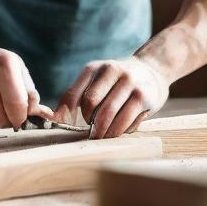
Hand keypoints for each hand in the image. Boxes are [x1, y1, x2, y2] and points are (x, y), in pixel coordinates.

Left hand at [53, 56, 169, 138]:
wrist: (152, 70)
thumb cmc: (117, 82)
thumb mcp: (97, 80)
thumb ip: (78, 96)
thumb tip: (54, 119)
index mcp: (93, 68)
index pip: (73, 94)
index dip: (66, 115)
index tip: (65, 129)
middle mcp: (111, 70)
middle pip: (90, 103)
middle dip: (88, 123)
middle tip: (91, 133)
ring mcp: (129, 82)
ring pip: (108, 114)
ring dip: (103, 131)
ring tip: (103, 136)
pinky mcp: (143, 95)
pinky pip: (126, 120)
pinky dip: (120, 131)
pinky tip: (119, 131)